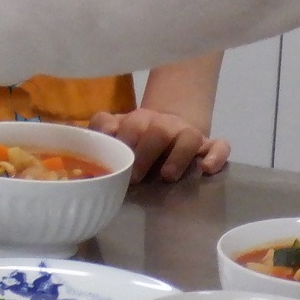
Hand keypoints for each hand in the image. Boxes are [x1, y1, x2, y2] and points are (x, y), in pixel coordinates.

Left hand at [89, 107, 230, 182]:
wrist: (173, 125)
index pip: (114, 121)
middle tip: (136, 178)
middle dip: (142, 153)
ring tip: (167, 177)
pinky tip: (205, 169)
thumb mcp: (116, 137)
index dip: (110, 134)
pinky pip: (219, 146)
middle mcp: (159, 122)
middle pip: (152, 129)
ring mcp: (185, 131)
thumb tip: (80, 154)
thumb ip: (100, 141)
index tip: (108, 152)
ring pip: (186, 136)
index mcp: (131, 121)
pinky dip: (215, 156)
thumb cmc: (138, 140)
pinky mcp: (208, 143)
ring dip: (176, 156)